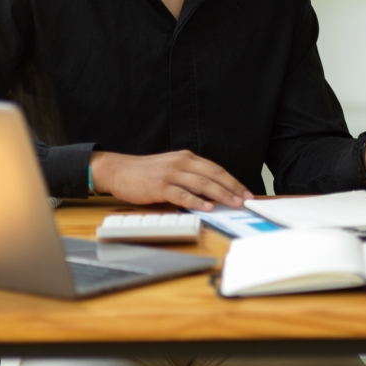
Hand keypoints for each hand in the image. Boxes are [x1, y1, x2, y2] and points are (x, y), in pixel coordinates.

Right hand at [90, 150, 253, 210]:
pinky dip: (196, 201)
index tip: (245, 191)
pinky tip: (207, 207)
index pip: (216, 168)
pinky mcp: (160, 186)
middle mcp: (181, 163)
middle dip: (232, 187)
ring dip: (220, 194)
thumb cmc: (146, 172)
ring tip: (233, 203)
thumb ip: (190, 176)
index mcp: (187, 158)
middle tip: (245, 199)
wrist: (120, 170)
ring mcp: (171, 174)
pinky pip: (182, 194)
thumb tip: (212, 192)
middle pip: (213, 174)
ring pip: (202, 183)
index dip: (232, 180)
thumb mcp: (172, 168)